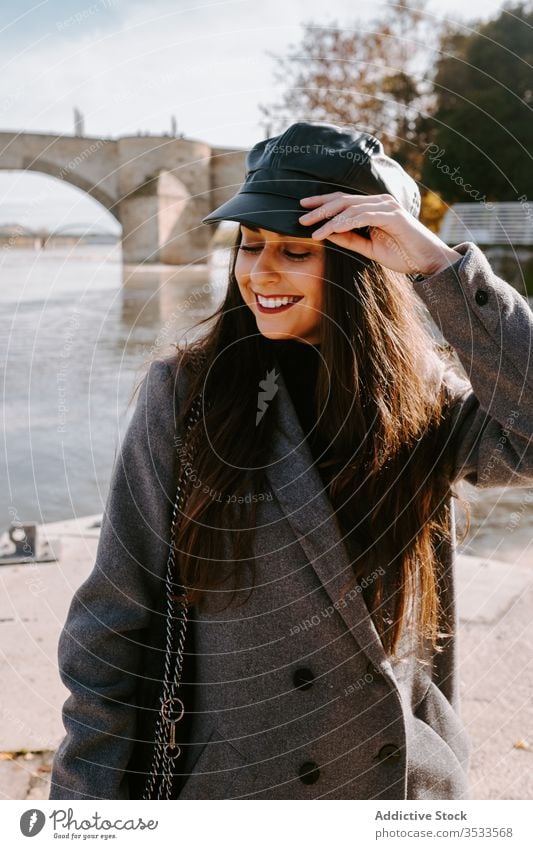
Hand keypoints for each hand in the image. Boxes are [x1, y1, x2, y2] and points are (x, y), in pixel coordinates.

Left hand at [298, 192, 461, 275]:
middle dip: (320, 208)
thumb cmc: (403, 255)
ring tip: (313, 229)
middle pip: (344, 200)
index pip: (344, 201)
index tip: (304, 209)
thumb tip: (328, 233)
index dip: (323, 203)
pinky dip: (344, 223)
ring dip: (329, 219)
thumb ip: (350, 239)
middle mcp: (381, 202)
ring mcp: (387, 207)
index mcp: (375, 207)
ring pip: (350, 207)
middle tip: (301, 217)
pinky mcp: (393, 215)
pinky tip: (330, 231)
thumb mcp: (369, 248)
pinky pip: (362, 216)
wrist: (429, 261)